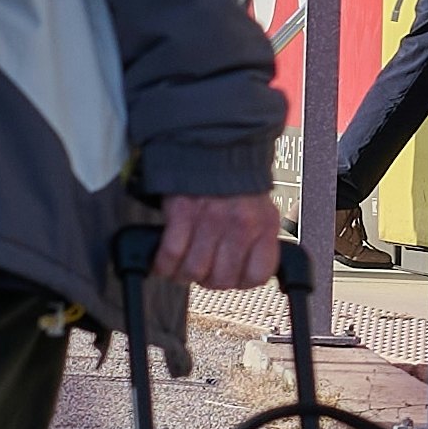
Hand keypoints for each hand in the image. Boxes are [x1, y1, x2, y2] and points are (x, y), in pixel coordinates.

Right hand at [153, 187, 283, 298]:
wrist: (212, 146)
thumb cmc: (234, 182)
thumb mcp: (260, 210)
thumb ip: (256, 241)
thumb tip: (246, 272)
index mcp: (264, 225)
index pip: (257, 275)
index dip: (240, 282)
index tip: (232, 278)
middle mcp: (240, 224)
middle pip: (221, 279)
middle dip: (208, 280)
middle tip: (202, 270)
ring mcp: (211, 219)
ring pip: (194, 271)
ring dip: (183, 274)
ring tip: (182, 266)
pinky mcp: (183, 212)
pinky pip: (171, 254)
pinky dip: (163, 263)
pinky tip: (165, 261)